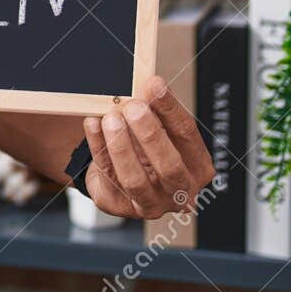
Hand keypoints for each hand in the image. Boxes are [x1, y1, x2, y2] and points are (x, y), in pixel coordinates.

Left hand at [82, 75, 215, 218]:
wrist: (122, 174)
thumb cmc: (147, 148)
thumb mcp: (158, 128)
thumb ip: (156, 111)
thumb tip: (148, 86)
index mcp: (197, 168)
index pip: (187, 136)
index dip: (170, 109)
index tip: (154, 85)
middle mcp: (179, 192)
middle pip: (169, 167)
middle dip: (150, 134)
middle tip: (133, 107)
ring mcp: (150, 205)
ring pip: (135, 180)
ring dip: (121, 146)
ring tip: (110, 118)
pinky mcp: (118, 206)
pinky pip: (107, 177)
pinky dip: (98, 148)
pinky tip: (93, 125)